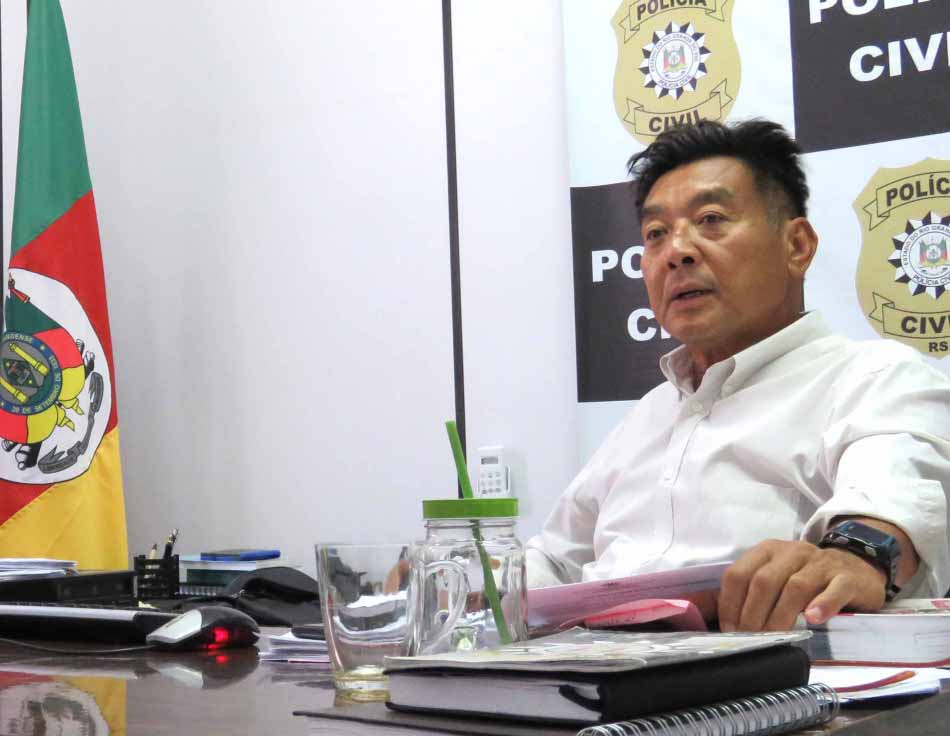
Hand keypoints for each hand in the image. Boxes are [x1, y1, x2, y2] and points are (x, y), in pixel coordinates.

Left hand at [717, 539, 887, 631]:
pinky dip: (823, 605)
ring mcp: (821, 564)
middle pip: (764, 581)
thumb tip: (728, 623)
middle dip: (753, 614)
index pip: (739, 574)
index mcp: (769, 551)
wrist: (858, 566)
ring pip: (795, 587)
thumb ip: (754, 591)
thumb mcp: (778, 575)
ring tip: (775, 637)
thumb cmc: (809, 577)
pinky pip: (834, 590)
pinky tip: (813, 619)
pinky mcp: (848, 578)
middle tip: (751, 638)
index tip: (731, 628)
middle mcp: (792, 552)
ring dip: (780, 616)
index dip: (731, 603)